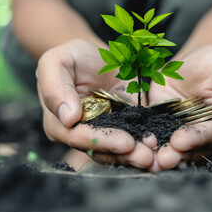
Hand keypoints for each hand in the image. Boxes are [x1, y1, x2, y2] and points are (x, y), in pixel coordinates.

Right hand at [36, 39, 153, 168]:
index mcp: (58, 123)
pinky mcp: (123, 126)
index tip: (124, 142)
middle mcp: (80, 133)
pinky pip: (132, 139)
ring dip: (135, 155)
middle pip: (100, 150)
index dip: (100, 141)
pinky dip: (143, 143)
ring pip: (116, 151)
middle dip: (123, 154)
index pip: (77, 137)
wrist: (95, 55)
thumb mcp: (56, 62)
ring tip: (153, 155)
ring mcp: (103, 131)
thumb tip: (68, 119)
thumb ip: (55, 88)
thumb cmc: (71, 57)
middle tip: (145, 156)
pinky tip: (156, 144)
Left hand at [148, 45, 211, 171]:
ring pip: (174, 147)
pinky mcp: (165, 125)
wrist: (192, 60)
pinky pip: (157, 135)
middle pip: (193, 148)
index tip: (180, 141)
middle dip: (177, 154)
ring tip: (148, 160)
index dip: (198, 138)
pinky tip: (139, 146)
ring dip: (161, 154)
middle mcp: (206, 132)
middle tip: (162, 159)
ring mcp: (183, 131)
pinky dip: (148, 143)